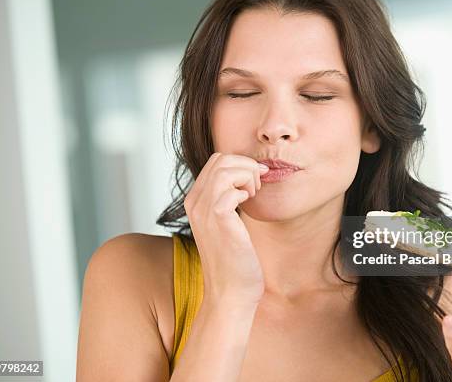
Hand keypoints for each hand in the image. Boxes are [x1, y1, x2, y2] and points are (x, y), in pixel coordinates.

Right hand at [184, 152, 269, 307]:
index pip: (216, 161)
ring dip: (247, 176)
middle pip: (220, 159)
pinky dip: (245, 190)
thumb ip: (230, 200)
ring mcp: (203, 210)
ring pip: (225, 167)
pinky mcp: (217, 218)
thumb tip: (250, 177)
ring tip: (253, 195)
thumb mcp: (228, 225)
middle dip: (245, 166)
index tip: (256, 180)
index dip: (240, 164)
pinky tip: (248, 205)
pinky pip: (231, 187)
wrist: (230, 292)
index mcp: (195, 201)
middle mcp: (194, 202)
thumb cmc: (234, 261)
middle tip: (256, 188)